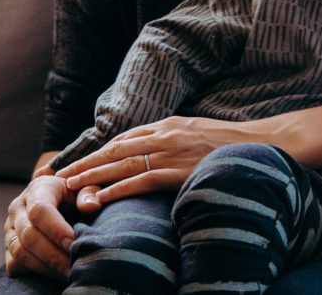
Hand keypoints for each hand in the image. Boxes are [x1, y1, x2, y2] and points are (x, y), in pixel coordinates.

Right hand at [3, 170, 99, 279]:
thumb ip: (89, 193)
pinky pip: (16, 264)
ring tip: (70, 274)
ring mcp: (11, 229)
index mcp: (38, 188)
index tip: (73, 243)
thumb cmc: (78, 193)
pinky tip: (58, 275)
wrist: (63, 200)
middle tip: (75, 265)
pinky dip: (36, 273)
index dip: (55, 229)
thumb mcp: (85, 186)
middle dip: (53, 254)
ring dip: (46, 267)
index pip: (39, 210)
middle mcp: (18, 208)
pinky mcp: (9, 247)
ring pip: (20, 252)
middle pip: (29, 235)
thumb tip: (92, 206)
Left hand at [53, 116, 249, 202]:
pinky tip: (101, 196)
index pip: (125, 138)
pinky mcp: (180, 170)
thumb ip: (175, 138)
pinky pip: (142, 180)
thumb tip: (154, 148)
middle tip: (60, 176)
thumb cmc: (232, 142)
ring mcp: (172, 152)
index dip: (99, 151)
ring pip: (122, 164)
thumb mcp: (198, 131)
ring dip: (93, 176)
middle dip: (86, 162)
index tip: (78, 162)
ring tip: (70, 187)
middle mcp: (166, 134)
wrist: (262, 143)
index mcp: (170, 124)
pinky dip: (119, 188)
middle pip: (116, 149)